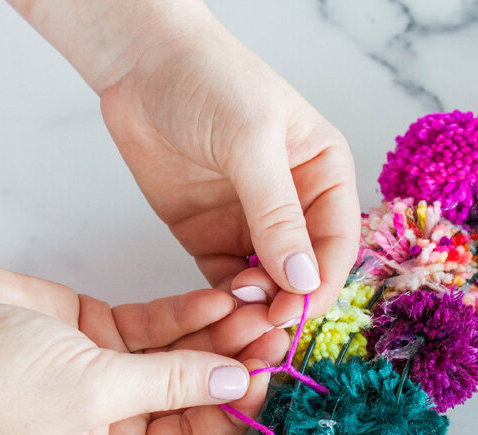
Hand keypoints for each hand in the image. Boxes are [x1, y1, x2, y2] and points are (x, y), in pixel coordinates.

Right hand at [0, 245, 287, 434]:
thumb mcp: (93, 389)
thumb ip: (172, 383)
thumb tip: (237, 382)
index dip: (236, 407)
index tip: (270, 371)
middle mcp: (119, 421)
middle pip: (195, 392)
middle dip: (235, 361)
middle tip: (274, 330)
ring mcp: (117, 373)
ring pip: (185, 354)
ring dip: (219, 331)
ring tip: (256, 306)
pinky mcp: (108, 332)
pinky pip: (162, 325)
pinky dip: (190, 312)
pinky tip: (220, 298)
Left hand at [99, 9, 359, 324]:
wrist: (141, 66)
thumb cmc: (210, 83)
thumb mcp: (251, 142)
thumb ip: (276, 213)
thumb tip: (304, 278)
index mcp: (323, 176)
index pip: (335, 242)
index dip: (321, 283)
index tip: (296, 312)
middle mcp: (294, 205)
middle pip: (302, 270)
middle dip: (287, 300)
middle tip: (262, 325)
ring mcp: (251, 224)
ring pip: (265, 282)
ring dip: (256, 306)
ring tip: (237, 318)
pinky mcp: (211, 236)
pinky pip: (224, 280)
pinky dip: (224, 300)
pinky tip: (216, 308)